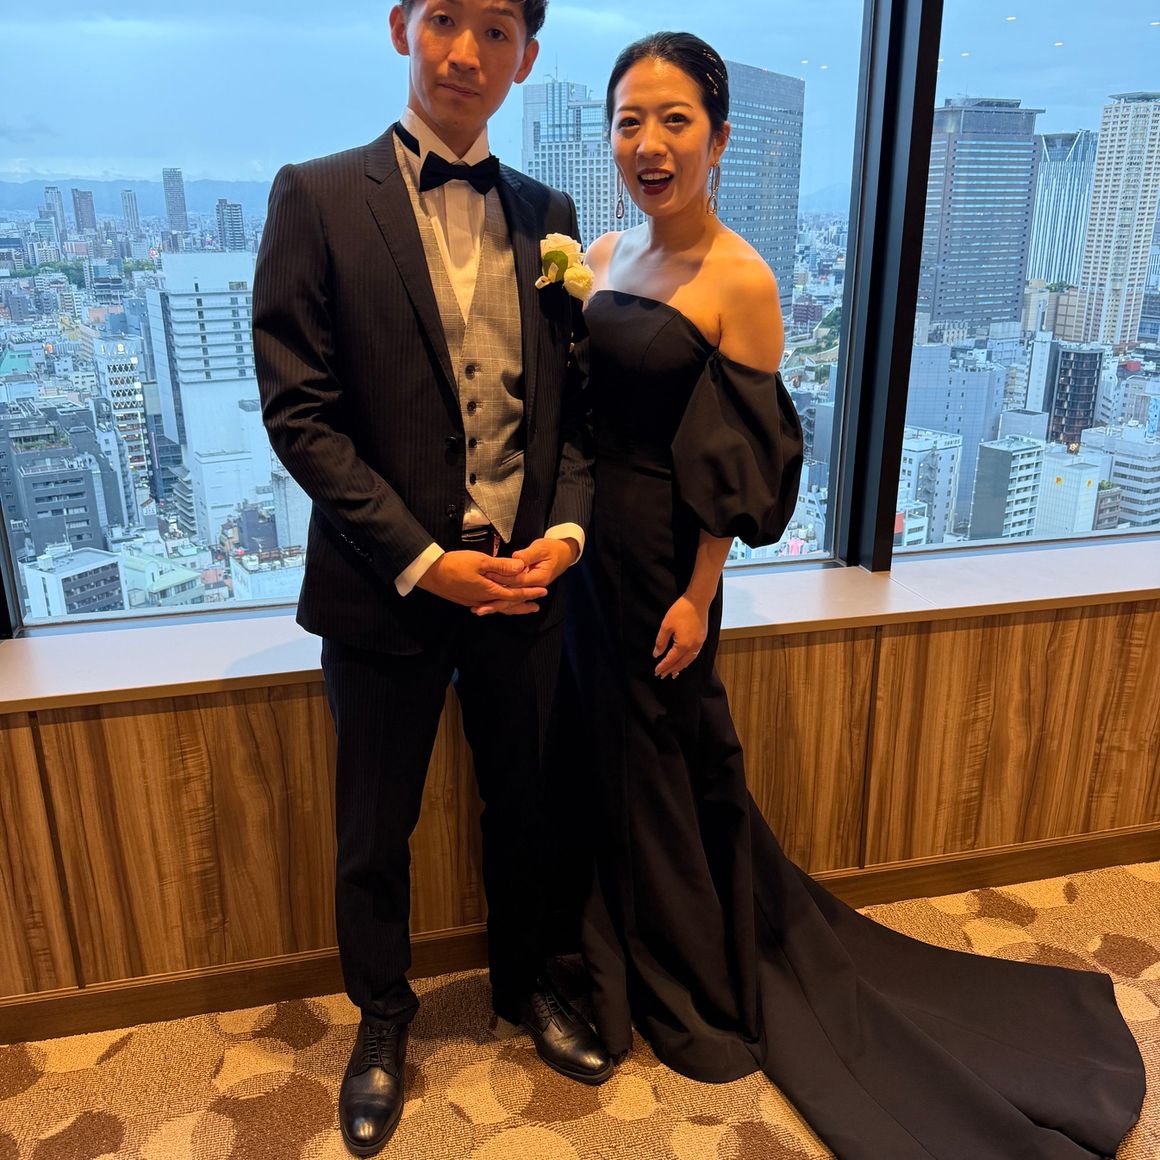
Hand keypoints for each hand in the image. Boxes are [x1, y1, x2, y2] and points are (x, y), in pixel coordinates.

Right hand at [417, 550, 547, 609]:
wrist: (430, 573)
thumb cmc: (454, 564)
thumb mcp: (480, 561)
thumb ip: (501, 566)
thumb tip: (521, 568)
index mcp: (489, 590)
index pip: (515, 593)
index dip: (530, 592)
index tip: (543, 591)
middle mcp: (483, 600)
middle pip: (508, 605)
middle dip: (523, 605)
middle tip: (536, 607)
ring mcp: (474, 601)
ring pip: (498, 607)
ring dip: (512, 608)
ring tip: (522, 608)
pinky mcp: (466, 600)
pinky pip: (488, 606)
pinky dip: (498, 607)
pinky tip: (498, 605)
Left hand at [472, 537, 577, 616]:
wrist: (564, 554)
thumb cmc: (552, 549)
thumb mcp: (541, 549)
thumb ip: (527, 555)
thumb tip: (515, 558)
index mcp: (538, 579)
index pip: (517, 581)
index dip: (501, 579)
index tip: (486, 577)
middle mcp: (533, 588)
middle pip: (512, 597)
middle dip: (494, 603)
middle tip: (477, 608)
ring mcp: (528, 590)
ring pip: (510, 600)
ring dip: (495, 606)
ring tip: (478, 610)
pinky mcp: (524, 588)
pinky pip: (511, 598)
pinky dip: (500, 602)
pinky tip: (487, 605)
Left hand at [653, 595, 707, 678]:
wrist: (698, 601)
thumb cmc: (681, 611)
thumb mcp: (666, 625)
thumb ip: (661, 642)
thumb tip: (656, 654)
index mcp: (683, 645)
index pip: (671, 660)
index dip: (663, 666)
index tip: (656, 671)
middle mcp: (693, 647)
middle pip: (680, 663)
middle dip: (670, 670)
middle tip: (662, 675)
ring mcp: (699, 644)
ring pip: (689, 661)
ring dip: (680, 667)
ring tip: (673, 673)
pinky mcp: (702, 639)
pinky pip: (694, 655)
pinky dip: (688, 661)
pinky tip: (684, 662)